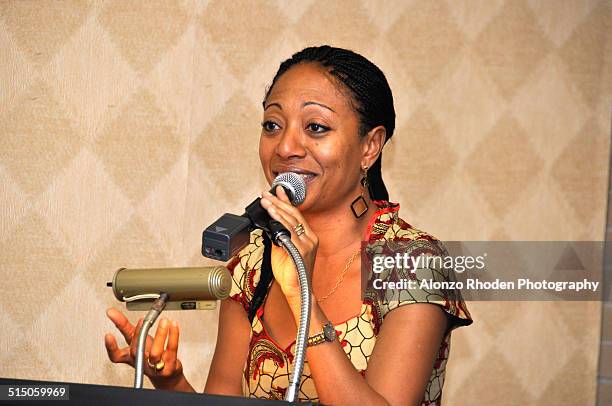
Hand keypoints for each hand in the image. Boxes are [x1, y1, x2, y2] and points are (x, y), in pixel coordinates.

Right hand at [104, 307, 183, 388]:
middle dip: (138, 334)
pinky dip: (173, 336)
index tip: (108, 335)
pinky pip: (171, 349)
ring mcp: (155, 366)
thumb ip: (125, 327)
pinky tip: (173, 325)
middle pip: (136, 351)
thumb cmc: (150, 357)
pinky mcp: (169, 366)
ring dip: (160, 334)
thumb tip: (112, 312)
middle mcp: (142, 362)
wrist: (166, 375)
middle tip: (142, 320)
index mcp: (131, 357)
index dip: (111, 347)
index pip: (116, 355)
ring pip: (155, 352)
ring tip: (164, 321)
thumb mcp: (136, 341)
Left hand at [260, 186, 317, 301]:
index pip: (296, 215)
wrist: (295, 290)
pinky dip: (279, 220)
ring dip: (277, 208)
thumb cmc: (289, 273)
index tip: (278, 191)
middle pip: (294, 215)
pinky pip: (289, 231)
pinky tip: (272, 213)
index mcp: (307, 237)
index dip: (286, 201)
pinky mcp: (302, 249)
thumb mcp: (281, 249)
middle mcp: (310, 238)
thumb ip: (278, 236)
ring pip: (291, 220)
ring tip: (266, 200)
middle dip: (279, 202)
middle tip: (267, 193)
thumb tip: (269, 225)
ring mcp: (308, 243)